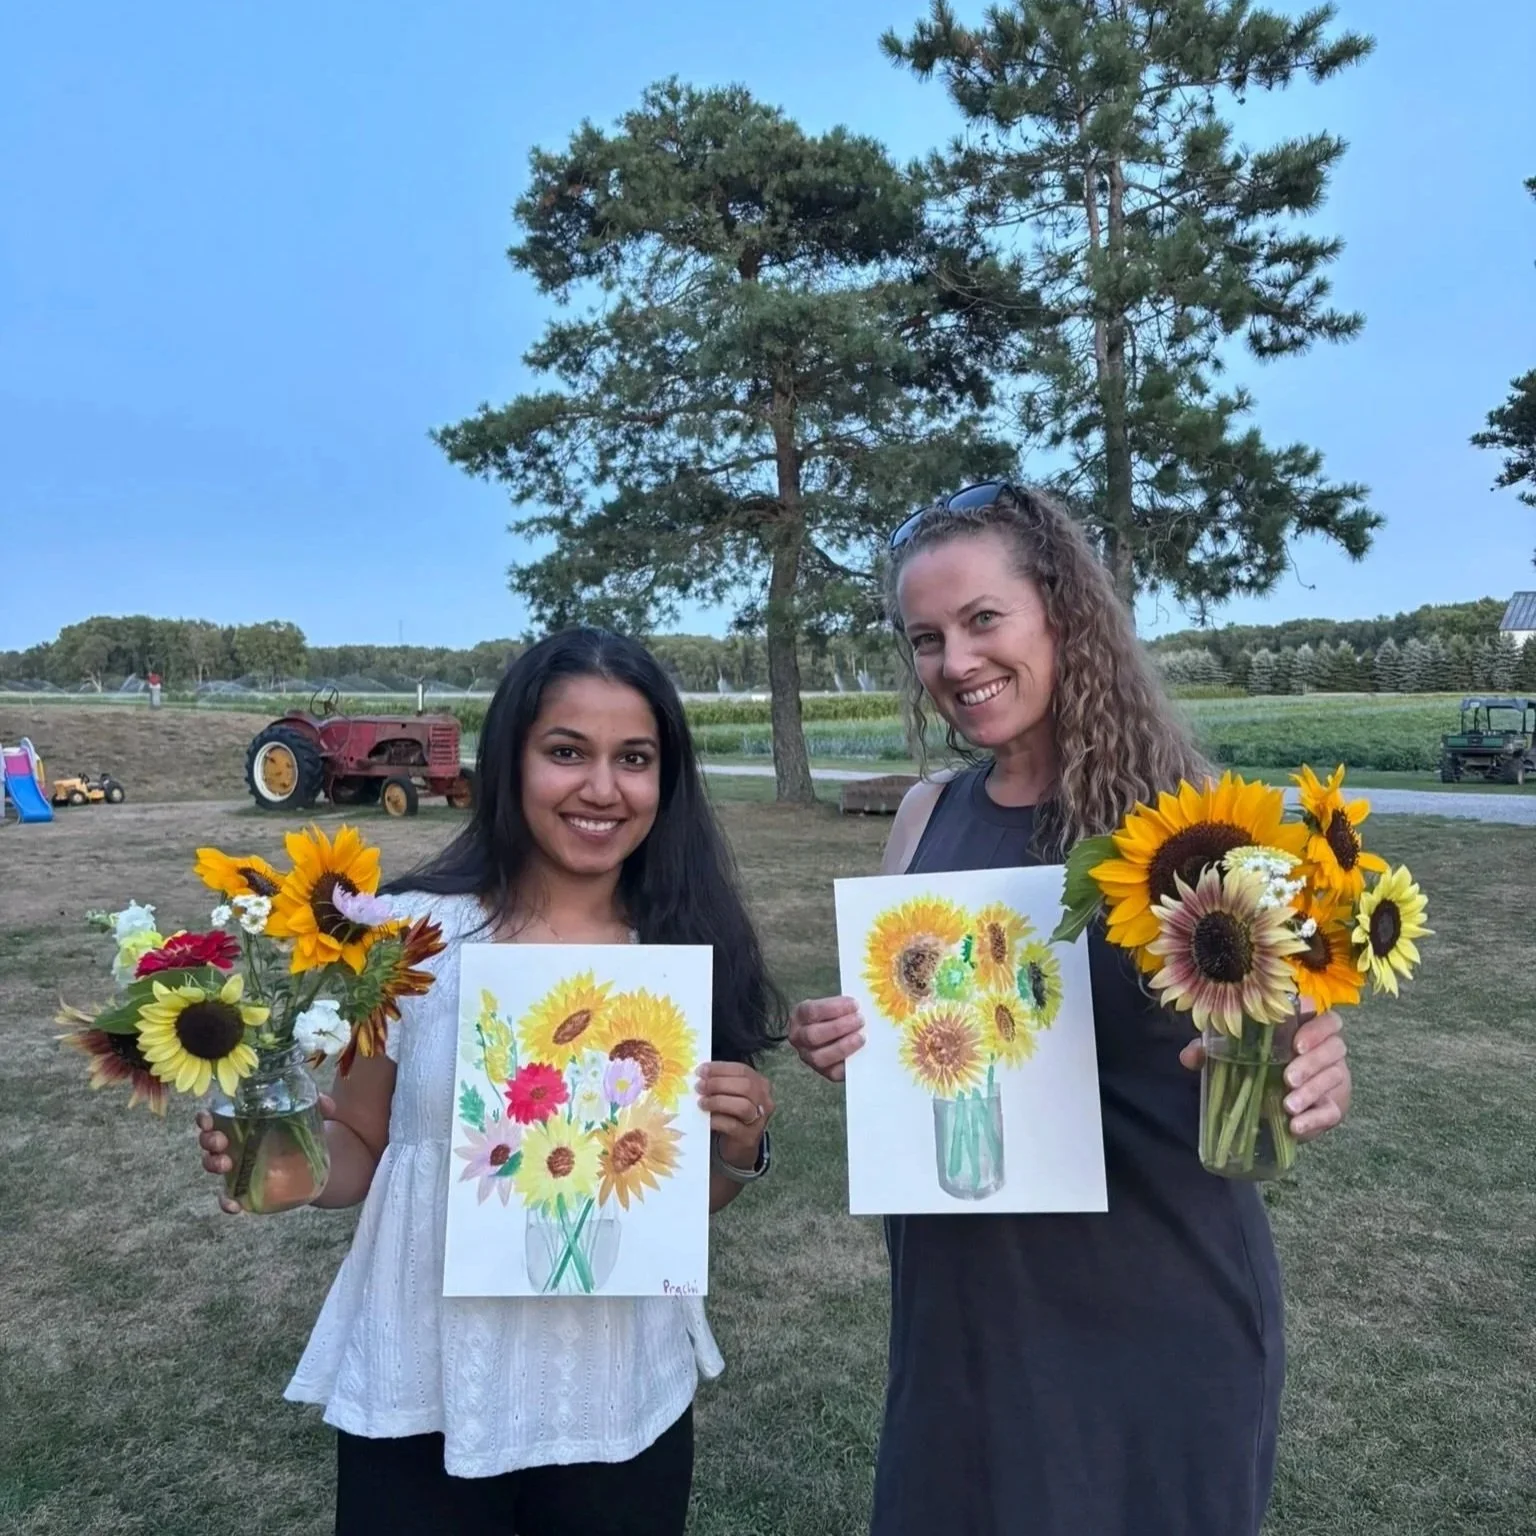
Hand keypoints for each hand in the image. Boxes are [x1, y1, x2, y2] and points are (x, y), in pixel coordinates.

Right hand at [195, 1095, 335, 1213]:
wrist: (311, 1158)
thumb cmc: (298, 1128)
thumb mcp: (308, 1112)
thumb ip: (318, 1104)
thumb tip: (328, 1106)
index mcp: (239, 1119)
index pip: (213, 1115)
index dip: (205, 1117)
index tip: (208, 1119)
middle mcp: (231, 1141)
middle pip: (208, 1140)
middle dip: (208, 1140)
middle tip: (221, 1142)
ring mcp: (235, 1164)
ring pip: (212, 1164)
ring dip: (213, 1164)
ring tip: (227, 1164)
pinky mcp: (242, 1186)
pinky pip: (227, 1196)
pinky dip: (227, 1202)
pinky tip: (235, 1206)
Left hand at [695, 1062, 773, 1166]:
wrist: (739, 1144)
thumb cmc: (733, 1113)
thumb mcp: (732, 1094)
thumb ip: (722, 1082)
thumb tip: (701, 1074)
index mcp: (760, 1083)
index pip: (742, 1070)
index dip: (720, 1069)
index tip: (701, 1070)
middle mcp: (764, 1100)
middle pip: (745, 1086)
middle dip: (719, 1084)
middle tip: (699, 1087)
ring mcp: (759, 1120)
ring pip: (743, 1106)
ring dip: (718, 1102)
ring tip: (701, 1102)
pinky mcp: (749, 1137)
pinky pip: (733, 1126)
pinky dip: (717, 1120)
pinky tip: (706, 1118)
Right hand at [787, 995, 864, 1082]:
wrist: (831, 1032)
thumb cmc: (833, 1015)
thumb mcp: (831, 1005)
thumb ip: (843, 1006)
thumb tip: (861, 1007)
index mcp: (799, 1016)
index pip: (812, 1011)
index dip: (834, 1008)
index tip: (854, 1005)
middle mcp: (799, 1038)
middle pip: (813, 1035)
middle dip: (839, 1028)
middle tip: (859, 1020)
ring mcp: (809, 1057)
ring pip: (820, 1057)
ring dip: (843, 1047)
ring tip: (861, 1037)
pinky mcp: (824, 1072)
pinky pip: (833, 1072)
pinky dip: (847, 1062)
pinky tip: (860, 1053)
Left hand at [1178, 1008, 1349, 1141]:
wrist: (1275, 1103)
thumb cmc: (1258, 1066)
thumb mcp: (1233, 1055)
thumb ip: (1212, 1050)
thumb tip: (1189, 1055)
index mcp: (1304, 1029)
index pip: (1324, 1017)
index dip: (1315, 1024)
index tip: (1296, 1040)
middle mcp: (1325, 1049)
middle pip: (1334, 1046)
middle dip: (1312, 1062)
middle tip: (1287, 1077)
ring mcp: (1333, 1077)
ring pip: (1334, 1076)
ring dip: (1311, 1091)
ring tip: (1287, 1105)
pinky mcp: (1334, 1106)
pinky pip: (1332, 1110)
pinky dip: (1315, 1118)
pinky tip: (1295, 1125)